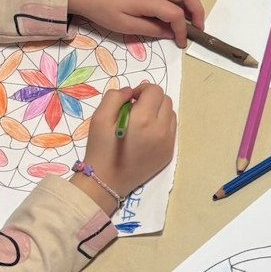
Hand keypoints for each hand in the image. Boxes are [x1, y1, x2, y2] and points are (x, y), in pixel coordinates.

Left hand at [69, 0, 203, 47]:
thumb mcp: (125, 26)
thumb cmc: (103, 11)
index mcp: (147, 0)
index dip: (182, 30)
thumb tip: (172, 32)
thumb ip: (151, 29)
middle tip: (197, 26)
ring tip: (191, 10)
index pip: (175, 14)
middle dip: (197, 10)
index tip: (182, 42)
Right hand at [73, 81, 175, 208]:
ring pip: (171, 114)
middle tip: (134, 109)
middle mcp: (161, 129)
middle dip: (151, 99)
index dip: (142, 89)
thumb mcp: (99, 118)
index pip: (155, 91)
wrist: (107, 181)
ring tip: (141, 122)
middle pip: (166, 100)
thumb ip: (115, 97)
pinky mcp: (169, 153)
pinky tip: (146, 134)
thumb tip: (130, 92)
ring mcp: (168, 143)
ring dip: (158, 111)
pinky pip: (171, 130)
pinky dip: (161, 126)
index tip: (130, 99)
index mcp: (144, 119)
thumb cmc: (101, 149)